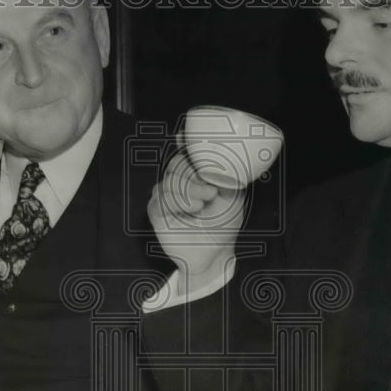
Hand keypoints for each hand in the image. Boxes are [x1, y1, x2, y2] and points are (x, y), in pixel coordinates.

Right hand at [148, 151, 244, 290]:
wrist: (216, 251)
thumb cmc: (224, 223)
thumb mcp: (233, 193)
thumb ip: (226, 171)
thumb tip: (222, 152)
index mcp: (195, 175)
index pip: (185, 153)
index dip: (184, 143)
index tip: (184, 139)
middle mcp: (178, 182)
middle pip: (176, 163)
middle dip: (193, 174)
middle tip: (210, 191)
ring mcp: (166, 196)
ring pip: (168, 180)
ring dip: (189, 190)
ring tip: (203, 204)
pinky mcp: (157, 211)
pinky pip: (161, 198)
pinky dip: (178, 202)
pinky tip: (193, 209)